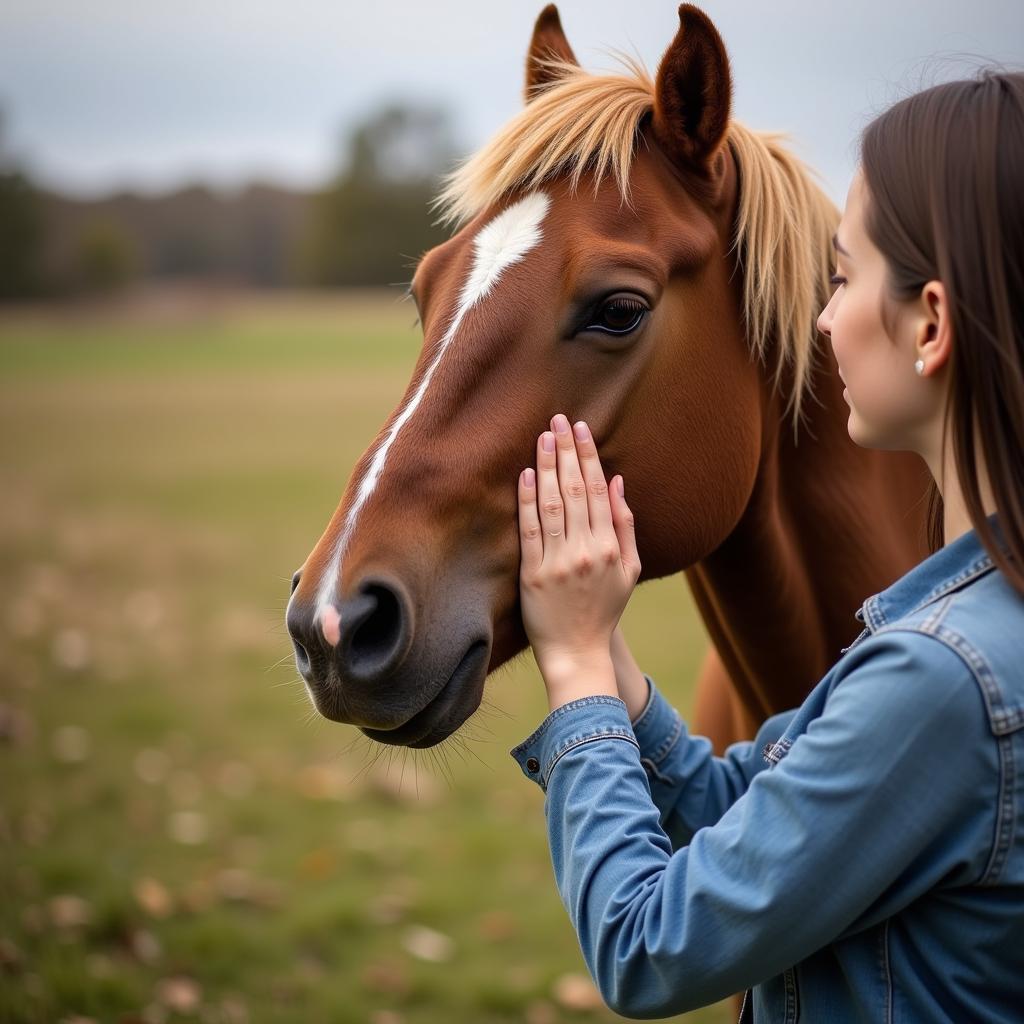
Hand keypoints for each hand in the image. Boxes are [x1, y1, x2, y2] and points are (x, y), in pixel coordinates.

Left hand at [517, 413, 640, 709]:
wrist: (578, 652)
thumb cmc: (604, 610)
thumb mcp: (629, 570)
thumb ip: (624, 525)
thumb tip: (617, 482)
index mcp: (610, 547)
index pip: (598, 490)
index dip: (589, 456)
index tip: (582, 429)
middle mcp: (586, 550)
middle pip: (576, 490)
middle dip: (568, 450)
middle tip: (560, 419)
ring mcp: (558, 561)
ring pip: (553, 503)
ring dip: (548, 466)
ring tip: (543, 437)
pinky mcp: (533, 573)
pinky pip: (531, 530)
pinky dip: (528, 500)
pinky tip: (526, 474)